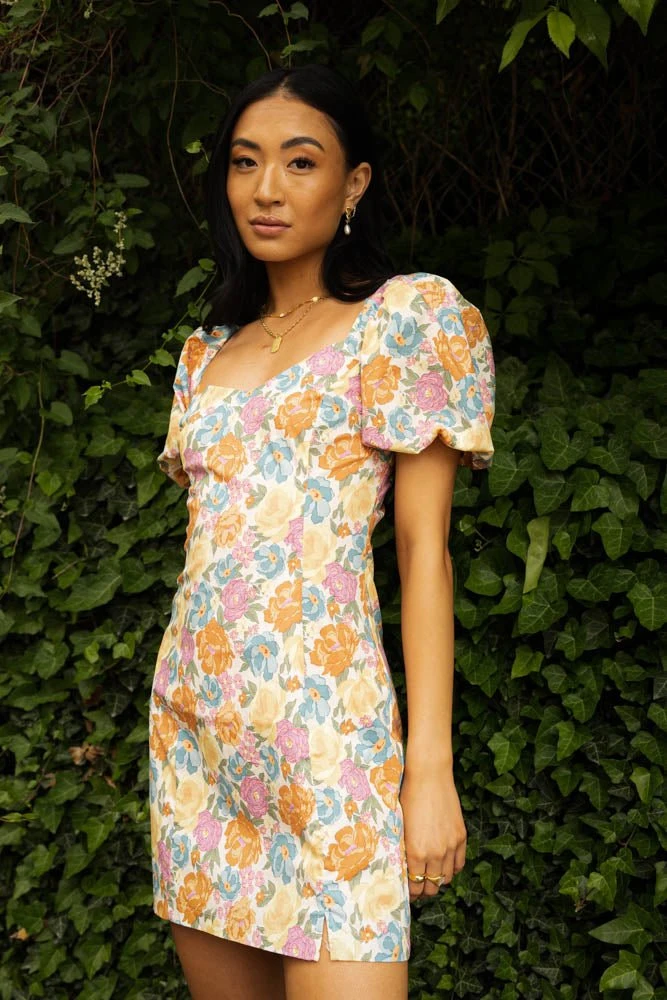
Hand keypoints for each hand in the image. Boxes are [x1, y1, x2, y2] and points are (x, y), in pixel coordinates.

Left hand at [399, 766, 466, 899]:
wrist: (429, 776)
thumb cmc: (408, 796)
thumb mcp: (400, 825)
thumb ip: (404, 848)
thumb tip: (402, 866)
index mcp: (415, 851)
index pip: (414, 885)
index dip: (411, 892)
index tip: (408, 892)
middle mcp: (435, 853)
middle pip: (432, 886)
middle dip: (424, 889)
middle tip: (419, 888)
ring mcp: (450, 845)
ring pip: (447, 878)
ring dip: (439, 880)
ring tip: (431, 876)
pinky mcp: (461, 836)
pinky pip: (459, 863)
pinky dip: (452, 868)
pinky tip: (445, 865)